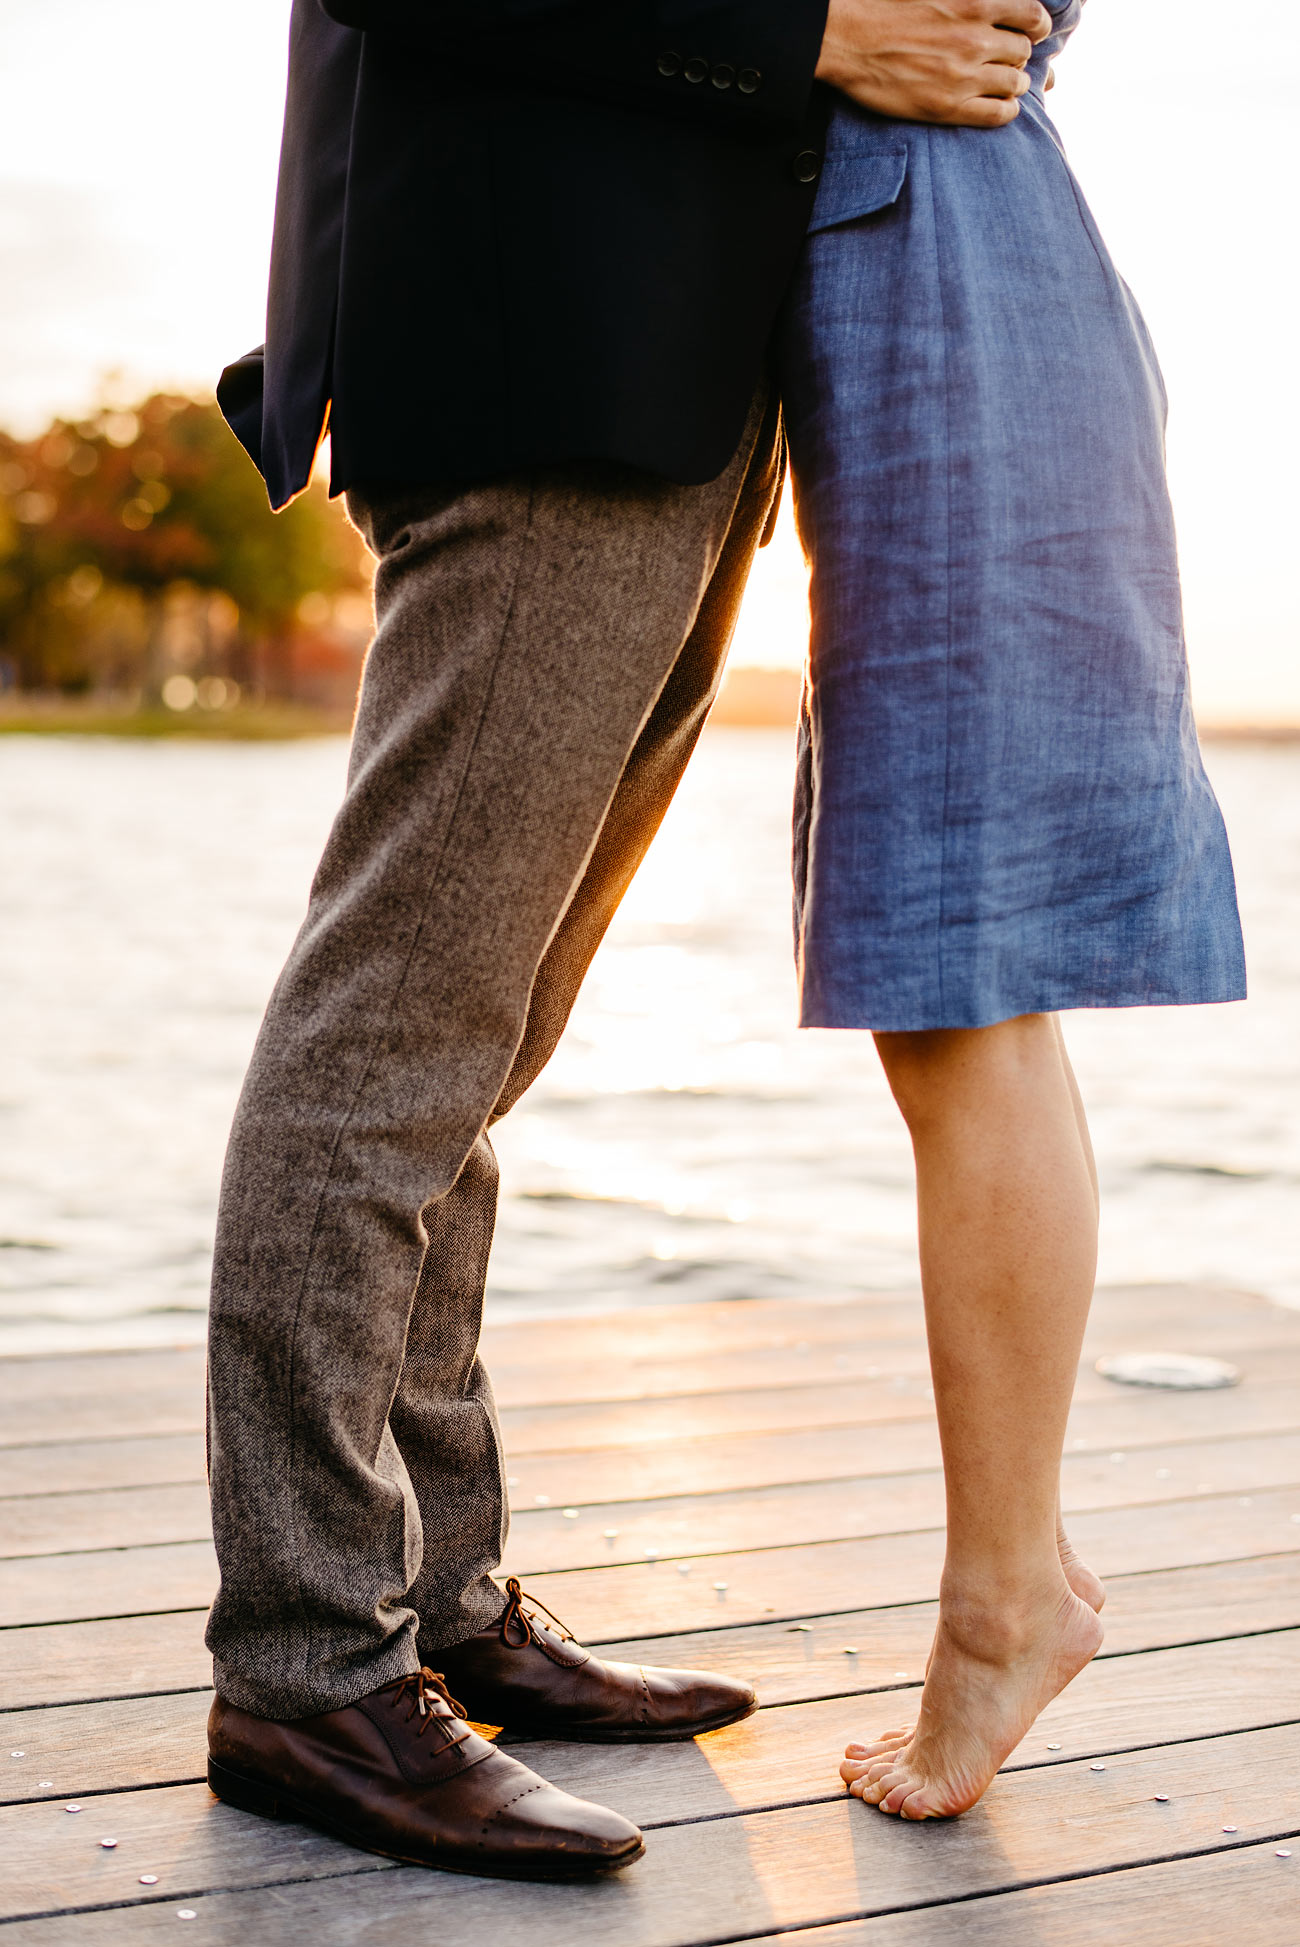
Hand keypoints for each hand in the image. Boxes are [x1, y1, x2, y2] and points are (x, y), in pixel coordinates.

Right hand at [815, 0, 1052, 127]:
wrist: (850, 40)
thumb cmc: (887, 9)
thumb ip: (971, 1)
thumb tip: (995, 9)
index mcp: (975, 3)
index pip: (1032, 15)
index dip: (1036, 26)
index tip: (1031, 32)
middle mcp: (975, 39)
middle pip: (1023, 52)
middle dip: (1018, 56)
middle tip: (1006, 62)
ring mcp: (963, 76)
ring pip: (1015, 84)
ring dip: (1013, 84)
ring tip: (1001, 85)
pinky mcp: (949, 107)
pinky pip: (998, 114)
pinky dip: (1006, 111)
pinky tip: (998, 106)